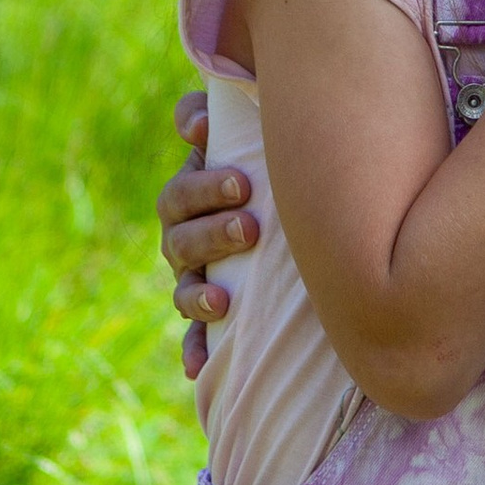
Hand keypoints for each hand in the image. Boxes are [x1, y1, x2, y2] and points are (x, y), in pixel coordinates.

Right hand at [157, 94, 258, 380]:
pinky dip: (194, 349)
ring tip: (225, 296)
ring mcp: (195, 274)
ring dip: (198, 289)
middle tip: (250, 220)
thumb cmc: (284, 175)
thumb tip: (201, 120)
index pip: (183, 184)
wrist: (305, 232)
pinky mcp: (210, 313)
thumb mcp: (269, 144)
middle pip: (179, 229)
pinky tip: (199, 367)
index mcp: (198, 189)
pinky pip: (193, 337)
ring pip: (183, 282)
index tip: (236, 175)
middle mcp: (188, 231)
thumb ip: (242, 117)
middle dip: (211, 225)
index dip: (201, 181)